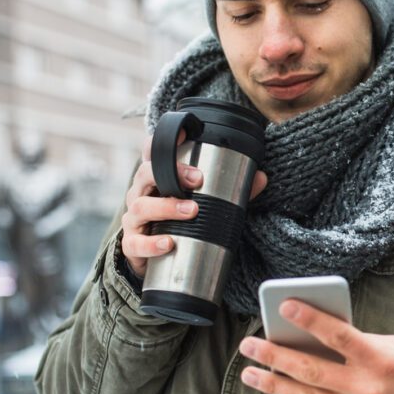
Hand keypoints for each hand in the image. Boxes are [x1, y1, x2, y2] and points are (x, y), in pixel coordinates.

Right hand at [120, 133, 266, 276]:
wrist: (160, 257)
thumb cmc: (182, 220)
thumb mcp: (208, 202)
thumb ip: (235, 190)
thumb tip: (260, 177)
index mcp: (157, 177)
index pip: (152, 152)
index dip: (161, 141)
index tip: (184, 136)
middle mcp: (142, 193)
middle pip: (146, 174)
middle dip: (172, 173)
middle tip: (198, 180)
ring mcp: (134, 218)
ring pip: (141, 206)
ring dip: (166, 207)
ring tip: (191, 211)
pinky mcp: (132, 244)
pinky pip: (136, 243)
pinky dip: (151, 244)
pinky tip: (168, 243)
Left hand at [239, 300, 393, 393]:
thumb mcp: (390, 346)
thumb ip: (355, 341)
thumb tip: (310, 334)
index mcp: (381, 360)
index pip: (340, 336)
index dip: (311, 320)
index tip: (285, 306)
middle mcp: (368, 388)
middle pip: (312, 369)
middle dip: (275, 356)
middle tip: (249, 344)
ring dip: (273, 383)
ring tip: (249, 372)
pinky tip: (276, 388)